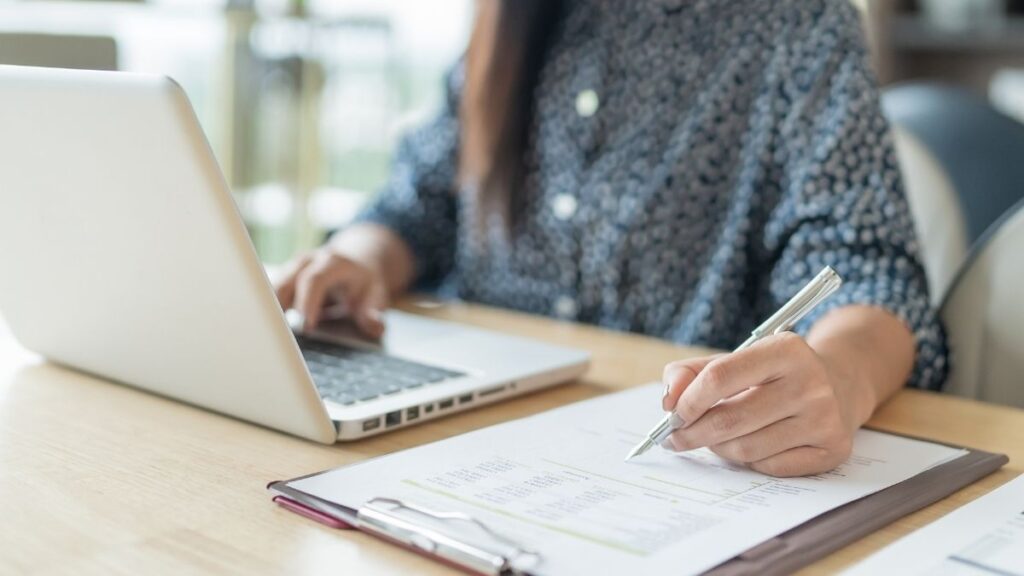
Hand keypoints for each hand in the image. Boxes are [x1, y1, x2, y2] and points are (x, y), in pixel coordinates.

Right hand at [274, 247, 387, 337]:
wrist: (356, 265)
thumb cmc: (364, 283)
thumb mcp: (375, 296)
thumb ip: (373, 313)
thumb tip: (375, 327)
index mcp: (333, 262)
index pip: (315, 279)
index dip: (308, 302)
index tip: (307, 326)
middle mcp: (309, 261)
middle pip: (286, 282)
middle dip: (281, 309)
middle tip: (282, 337)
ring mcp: (293, 268)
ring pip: (273, 288)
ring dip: (271, 312)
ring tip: (273, 337)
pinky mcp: (284, 279)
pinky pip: (269, 294)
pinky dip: (269, 312)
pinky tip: (270, 331)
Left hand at [660, 332, 861, 476]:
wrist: (837, 386)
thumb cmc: (771, 375)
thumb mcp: (734, 359)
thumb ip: (690, 372)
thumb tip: (670, 400)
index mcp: (785, 350)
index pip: (720, 377)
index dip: (688, 401)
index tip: (673, 415)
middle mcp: (810, 382)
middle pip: (730, 420)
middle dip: (693, 433)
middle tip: (676, 439)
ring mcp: (825, 418)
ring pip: (746, 448)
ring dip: (719, 448)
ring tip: (714, 439)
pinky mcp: (832, 450)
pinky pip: (769, 467)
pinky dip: (748, 461)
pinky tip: (747, 446)